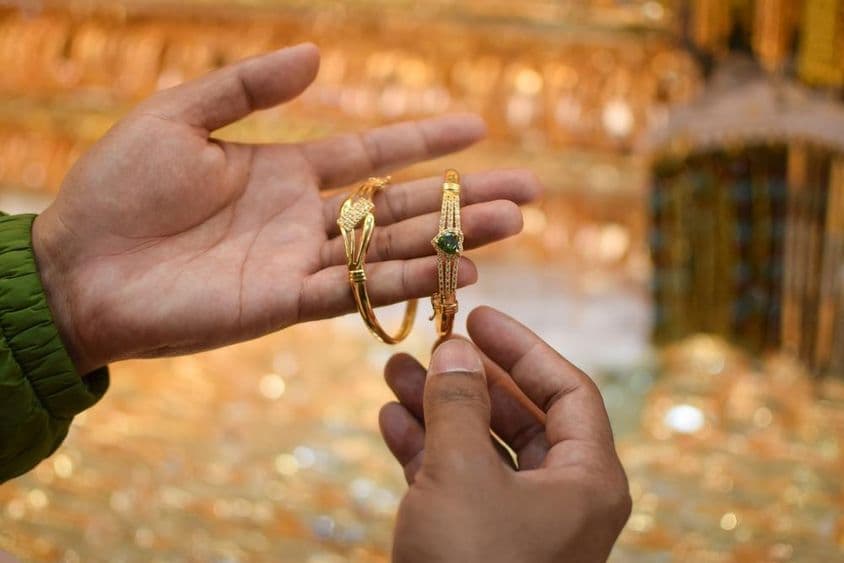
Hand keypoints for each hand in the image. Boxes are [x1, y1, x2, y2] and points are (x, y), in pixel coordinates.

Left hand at [32, 44, 539, 372]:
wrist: (76, 268)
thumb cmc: (115, 190)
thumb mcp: (178, 117)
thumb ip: (247, 87)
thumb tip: (317, 55)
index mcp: (284, 172)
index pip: (373, 154)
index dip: (425, 139)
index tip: (478, 127)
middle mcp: (304, 218)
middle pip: (401, 205)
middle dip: (463, 198)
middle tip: (527, 191)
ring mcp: (299, 262)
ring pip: (392, 250)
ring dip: (452, 239)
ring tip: (512, 226)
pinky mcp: (283, 303)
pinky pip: (358, 291)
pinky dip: (408, 282)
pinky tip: (457, 274)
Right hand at [379, 307, 630, 562]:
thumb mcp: (462, 474)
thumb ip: (459, 404)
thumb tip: (455, 350)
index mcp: (587, 481)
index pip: (567, 390)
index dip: (522, 348)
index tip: (478, 317)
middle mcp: (561, 499)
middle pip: (519, 416)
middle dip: (469, 378)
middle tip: (430, 344)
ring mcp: (520, 524)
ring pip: (481, 447)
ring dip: (439, 409)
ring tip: (394, 372)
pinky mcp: (480, 544)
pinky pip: (457, 482)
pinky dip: (425, 451)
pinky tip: (390, 421)